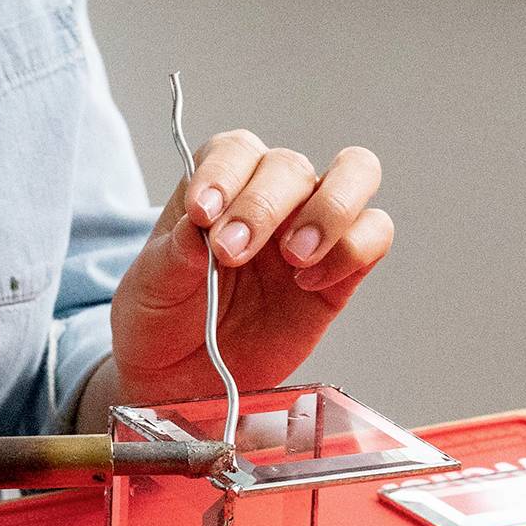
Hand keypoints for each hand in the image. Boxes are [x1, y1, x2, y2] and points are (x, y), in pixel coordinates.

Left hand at [108, 131, 391, 407]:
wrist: (182, 375)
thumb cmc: (163, 314)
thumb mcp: (152, 285)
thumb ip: (174, 253)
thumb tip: (198, 227)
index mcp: (218, 181)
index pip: (235, 151)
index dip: (223, 175)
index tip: (202, 215)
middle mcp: (270, 193)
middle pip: (290, 165)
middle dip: (263, 206)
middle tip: (231, 253)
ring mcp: (311, 226)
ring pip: (354, 174)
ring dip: (328, 211)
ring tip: (294, 258)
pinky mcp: (342, 269)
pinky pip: (374, 234)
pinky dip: (351, 250)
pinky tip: (307, 284)